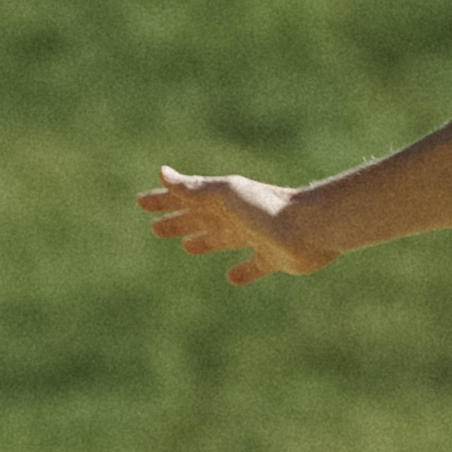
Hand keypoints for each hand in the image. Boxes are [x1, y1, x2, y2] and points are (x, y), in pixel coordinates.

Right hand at [140, 167, 326, 283]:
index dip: (163, 201)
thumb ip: (195, 188)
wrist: (310, 228)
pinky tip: (232, 278)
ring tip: (188, 246)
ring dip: (203, 241)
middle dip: (177, 222)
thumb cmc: (267, 207)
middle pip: (199, 219)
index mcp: (222, 200)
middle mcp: (237, 217)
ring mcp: (256, 236)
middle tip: (155, 229)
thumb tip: (162, 173)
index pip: (184, 199)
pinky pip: (253, 266)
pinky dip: (242, 271)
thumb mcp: (226, 194)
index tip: (140, 203)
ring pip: (222, 240)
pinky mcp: (273, 258)